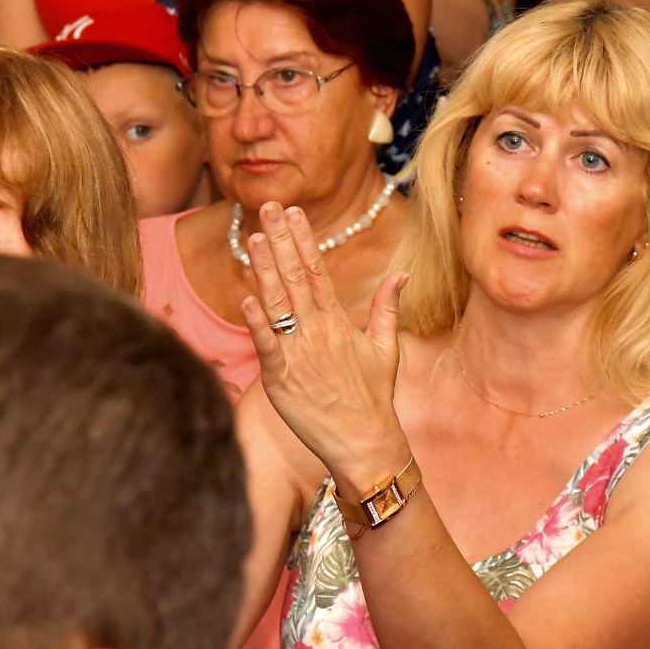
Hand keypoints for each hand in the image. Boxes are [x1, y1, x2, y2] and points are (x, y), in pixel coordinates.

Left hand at [239, 201, 411, 493]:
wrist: (365, 441)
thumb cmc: (373, 397)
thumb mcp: (386, 347)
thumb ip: (388, 307)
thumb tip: (402, 273)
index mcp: (339, 322)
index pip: (318, 270)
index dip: (304, 239)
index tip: (293, 212)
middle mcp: (318, 332)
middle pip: (296, 277)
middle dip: (280, 240)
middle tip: (267, 207)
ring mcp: (299, 354)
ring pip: (278, 303)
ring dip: (265, 269)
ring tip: (253, 237)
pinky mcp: (282, 379)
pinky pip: (267, 345)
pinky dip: (258, 322)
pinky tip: (247, 298)